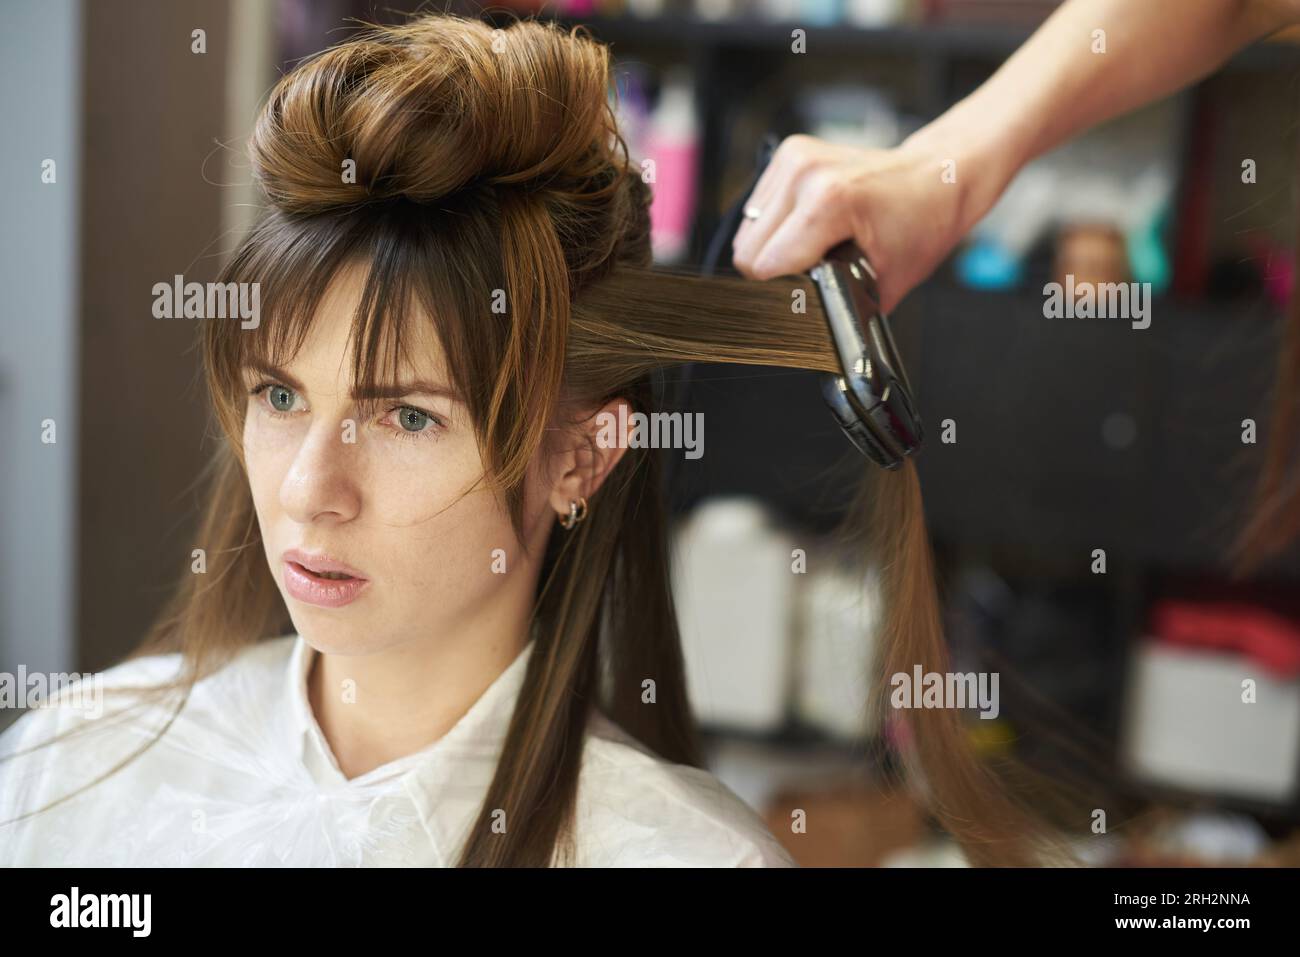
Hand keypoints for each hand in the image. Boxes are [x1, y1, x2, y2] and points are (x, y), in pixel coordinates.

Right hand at [730, 132, 996, 312]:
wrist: (938, 176)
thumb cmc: (923, 223)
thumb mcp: (886, 284)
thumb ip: (839, 310)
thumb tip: (806, 334)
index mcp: (829, 202)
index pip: (763, 267)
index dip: (782, 291)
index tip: (802, 295)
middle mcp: (806, 173)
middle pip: (747, 249)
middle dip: (775, 271)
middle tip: (813, 270)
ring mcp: (796, 158)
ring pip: (747, 228)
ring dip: (771, 246)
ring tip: (813, 245)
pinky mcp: (790, 153)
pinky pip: (757, 207)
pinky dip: (775, 225)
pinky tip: (807, 225)